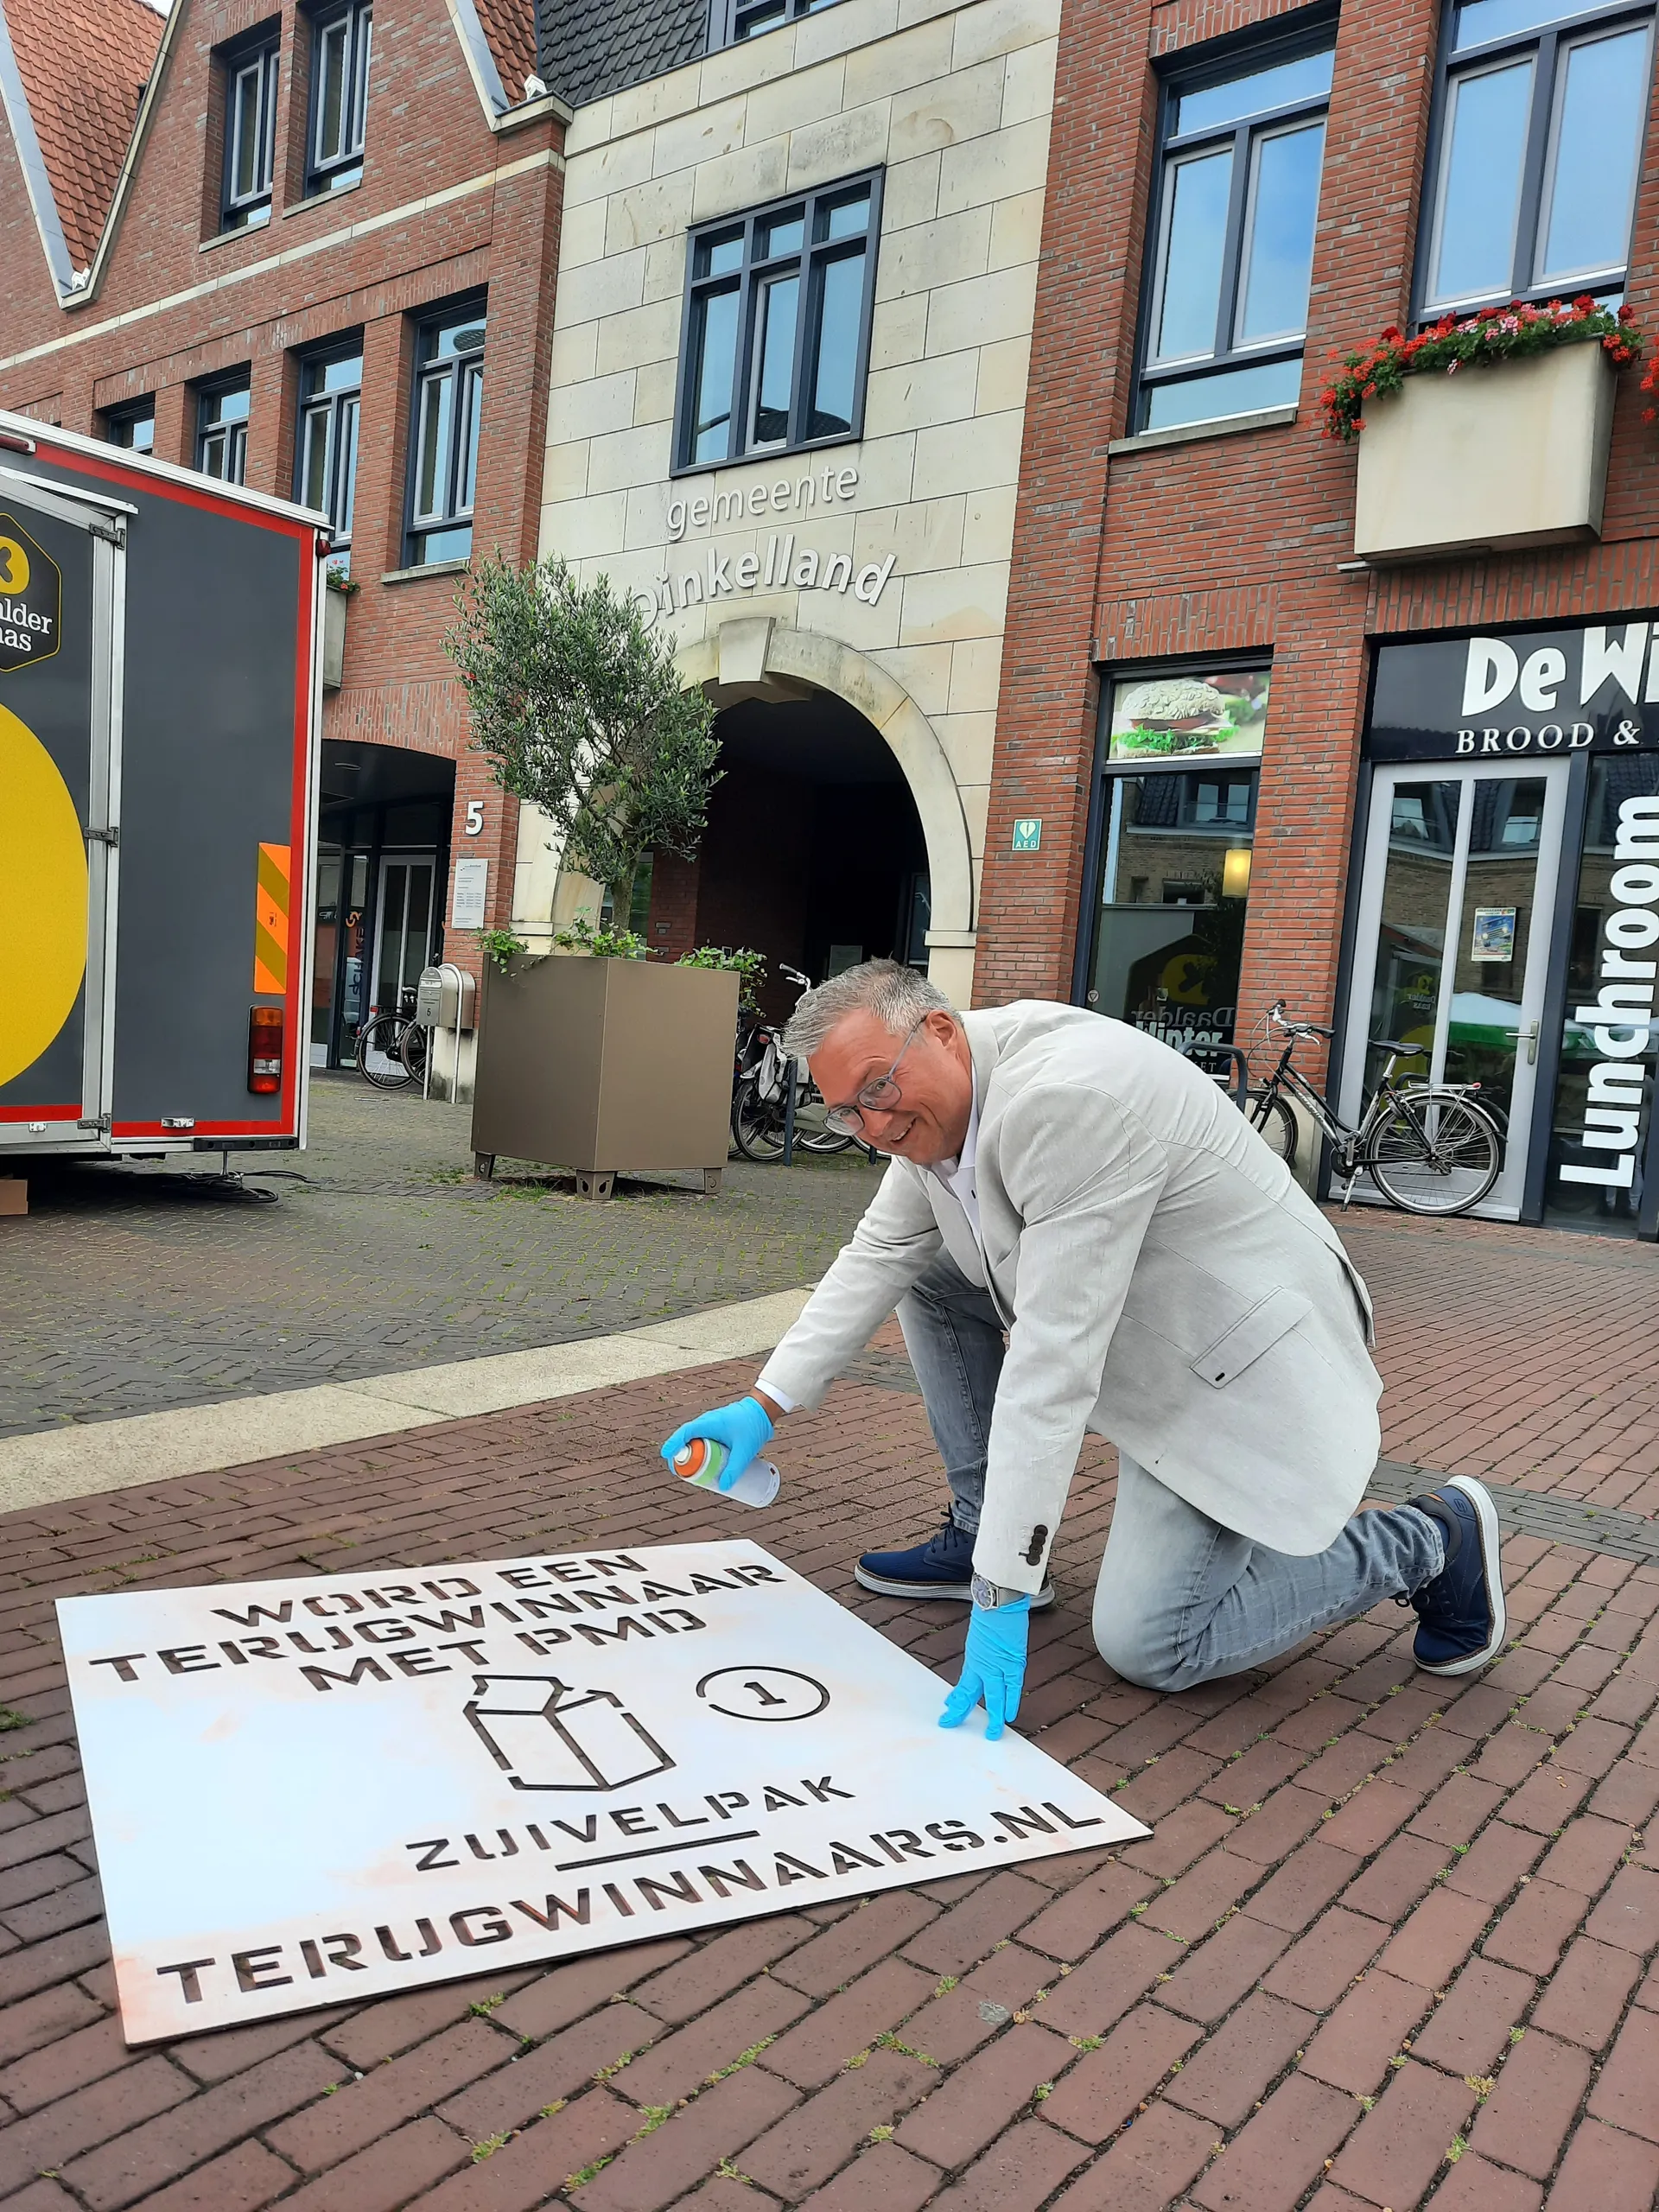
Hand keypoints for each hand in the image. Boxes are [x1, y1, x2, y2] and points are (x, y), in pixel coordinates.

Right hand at [661, 1396, 773, 1492]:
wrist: (763, 1411)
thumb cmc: (753, 1425)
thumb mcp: (745, 1450)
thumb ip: (735, 1468)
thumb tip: (725, 1487)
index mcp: (709, 1423)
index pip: (685, 1433)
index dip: (674, 1444)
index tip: (666, 1455)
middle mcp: (706, 1424)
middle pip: (687, 1441)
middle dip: (682, 1457)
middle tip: (682, 1474)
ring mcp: (711, 1427)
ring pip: (695, 1443)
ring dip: (692, 1457)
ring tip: (693, 1474)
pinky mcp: (717, 1432)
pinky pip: (704, 1443)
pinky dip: (701, 1455)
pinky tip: (706, 1467)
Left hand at [939, 1596, 1029, 1741]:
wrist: (998, 1599)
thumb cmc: (992, 1609)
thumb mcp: (982, 1632)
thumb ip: (984, 1646)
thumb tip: (989, 1648)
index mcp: (974, 1656)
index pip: (965, 1683)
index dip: (958, 1697)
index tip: (950, 1705)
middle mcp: (982, 1664)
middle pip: (970, 1693)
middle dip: (960, 1710)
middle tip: (949, 1722)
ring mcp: (996, 1665)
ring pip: (993, 1697)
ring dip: (994, 1717)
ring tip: (992, 1734)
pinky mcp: (1012, 1662)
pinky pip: (1011, 1688)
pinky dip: (1011, 1702)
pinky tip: (1009, 1716)